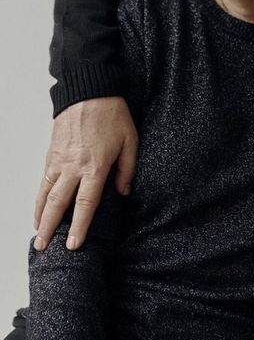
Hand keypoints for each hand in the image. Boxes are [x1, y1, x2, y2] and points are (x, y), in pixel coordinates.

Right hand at [34, 97, 137, 250]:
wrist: (88, 91)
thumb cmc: (112, 115)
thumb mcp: (130, 141)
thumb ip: (127, 170)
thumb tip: (124, 193)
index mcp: (95, 166)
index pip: (85, 204)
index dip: (79, 226)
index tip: (73, 244)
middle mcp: (73, 167)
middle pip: (58, 204)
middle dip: (50, 228)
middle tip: (43, 247)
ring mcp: (59, 160)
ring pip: (45, 193)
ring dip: (39, 215)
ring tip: (37, 234)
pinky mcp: (51, 153)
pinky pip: (43, 180)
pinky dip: (39, 197)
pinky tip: (39, 208)